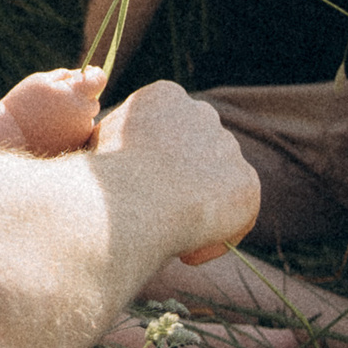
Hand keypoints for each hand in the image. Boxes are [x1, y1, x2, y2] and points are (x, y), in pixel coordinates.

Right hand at [0, 67, 107, 157]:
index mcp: (76, 94)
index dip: (95, 74)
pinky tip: (53, 127)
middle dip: (82, 95)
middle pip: (93, 100)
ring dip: (77, 112)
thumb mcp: (42, 80)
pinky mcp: (76, 146)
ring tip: (51, 114)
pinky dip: (72, 128)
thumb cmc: (24, 102)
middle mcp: (84, 114)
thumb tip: (83, 74)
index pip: (100, 80)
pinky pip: (80, 132)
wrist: (10, 134)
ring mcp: (81, 132)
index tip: (89, 71)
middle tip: (60, 95)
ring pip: (87, 117)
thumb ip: (65, 75)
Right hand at [91, 80, 257, 267]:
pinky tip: (187, 252)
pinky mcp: (247, 182)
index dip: (158, 162)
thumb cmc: (106, 173)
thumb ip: (119, 140)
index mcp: (165, 96)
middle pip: (199, 151)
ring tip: (172, 237)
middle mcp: (203, 114)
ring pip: (219, 183)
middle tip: (161, 214)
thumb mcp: (99, 142)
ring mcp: (228, 147)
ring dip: (202, 209)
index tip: (143, 190)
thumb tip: (112, 151)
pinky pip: (235, 215)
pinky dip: (216, 237)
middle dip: (186, 181)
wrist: (134, 197)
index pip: (171, 128)